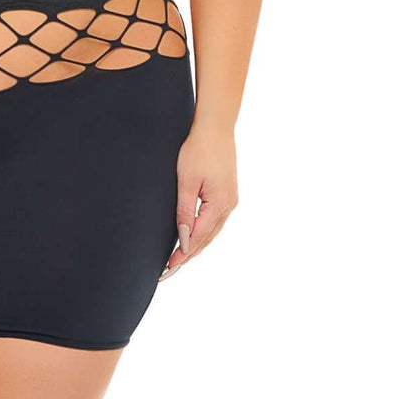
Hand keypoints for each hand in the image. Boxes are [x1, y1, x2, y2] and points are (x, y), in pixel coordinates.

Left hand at [161, 123, 237, 278]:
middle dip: (188, 255)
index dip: (182, 253)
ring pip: (212, 231)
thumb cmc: (198, 150)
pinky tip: (192, 237)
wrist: (215, 128)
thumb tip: (183, 238)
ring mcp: (230, 200)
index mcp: (220, 204)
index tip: (168, 266)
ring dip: (196, 245)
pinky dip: (203, 232)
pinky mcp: (227, 194)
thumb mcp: (186, 181)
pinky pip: (214, 220)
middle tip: (169, 270)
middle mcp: (229, 206)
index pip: (198, 237)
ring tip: (178, 260)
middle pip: (207, 238)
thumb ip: (185, 211)